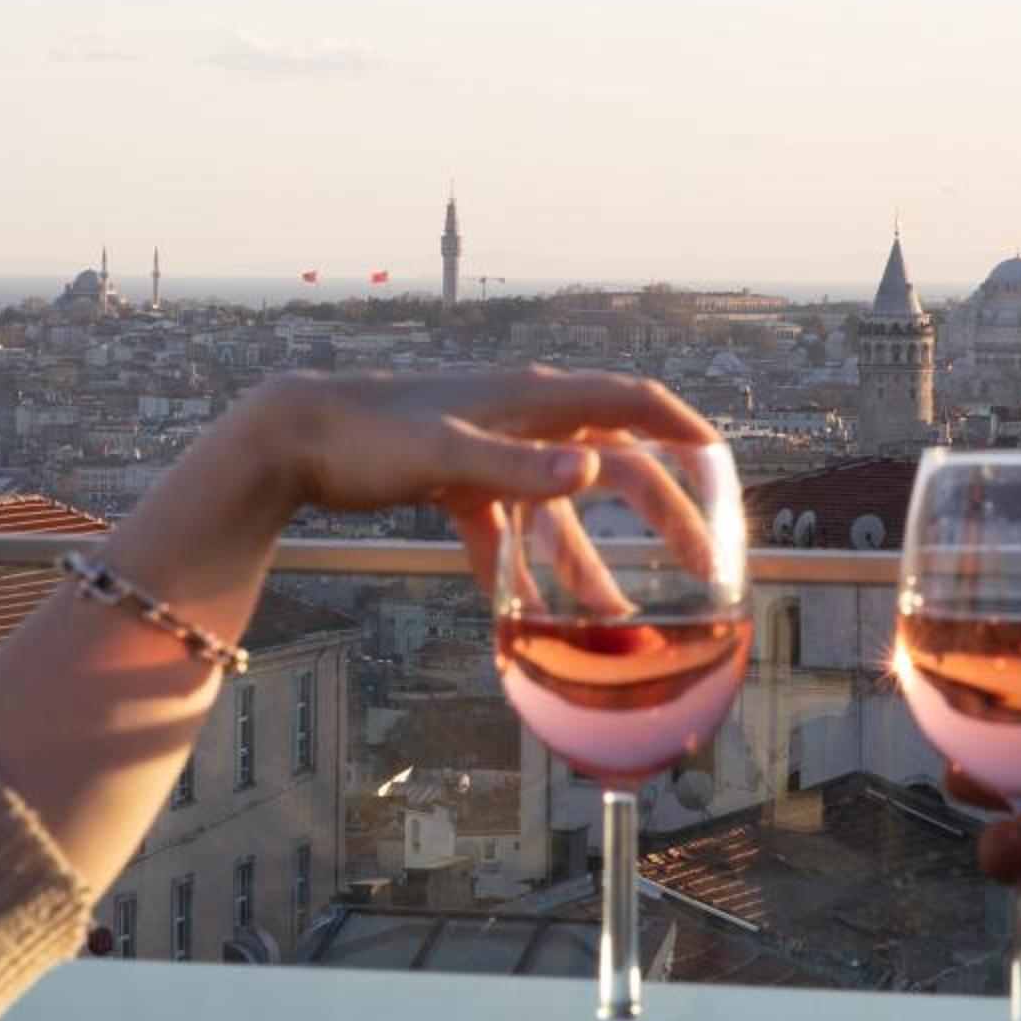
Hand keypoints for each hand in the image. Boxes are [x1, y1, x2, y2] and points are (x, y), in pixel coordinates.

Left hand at [235, 366, 717, 575]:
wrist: (293, 436)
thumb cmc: (368, 433)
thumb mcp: (446, 454)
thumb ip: (520, 468)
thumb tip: (594, 474)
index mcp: (532, 399)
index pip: (630, 402)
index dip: (684, 430)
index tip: (727, 465)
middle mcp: (522, 420)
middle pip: (611, 467)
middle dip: (659, 515)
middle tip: (700, 566)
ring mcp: (490, 452)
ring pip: (559, 513)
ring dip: (589, 565)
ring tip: (619, 622)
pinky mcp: (457, 482)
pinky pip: (507, 530)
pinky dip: (521, 571)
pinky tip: (527, 618)